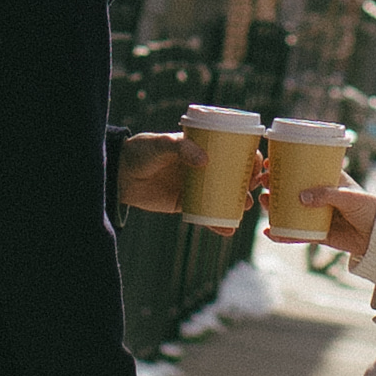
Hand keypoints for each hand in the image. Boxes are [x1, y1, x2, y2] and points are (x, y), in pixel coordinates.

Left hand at [118, 132, 262, 235]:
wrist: (118, 177)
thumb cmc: (139, 153)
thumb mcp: (159, 145)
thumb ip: (181, 149)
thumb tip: (205, 160)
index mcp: (200, 147)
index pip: (231, 149)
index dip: (248, 156)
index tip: (256, 164)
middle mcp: (202, 166)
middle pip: (233, 174)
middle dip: (248, 182)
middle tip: (253, 188)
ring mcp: (195, 186)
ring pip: (223, 196)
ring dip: (237, 203)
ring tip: (244, 208)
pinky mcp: (185, 204)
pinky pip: (206, 214)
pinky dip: (217, 223)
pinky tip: (227, 229)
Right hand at [262, 167, 375, 255]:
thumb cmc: (369, 208)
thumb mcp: (349, 196)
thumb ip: (326, 195)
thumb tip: (300, 197)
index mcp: (330, 180)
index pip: (306, 168)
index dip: (288, 164)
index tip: (271, 161)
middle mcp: (321, 196)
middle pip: (293, 189)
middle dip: (276, 185)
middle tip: (263, 181)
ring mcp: (318, 215)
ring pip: (291, 210)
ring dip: (274, 207)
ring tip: (262, 202)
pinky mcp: (317, 233)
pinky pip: (296, 233)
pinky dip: (283, 234)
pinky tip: (269, 232)